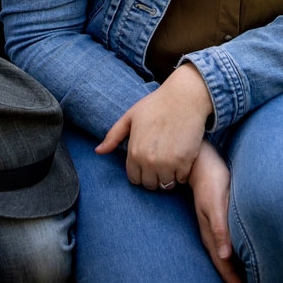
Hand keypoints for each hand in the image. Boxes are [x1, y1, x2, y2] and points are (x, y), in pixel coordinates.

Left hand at [96, 63, 214, 190]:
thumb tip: (98, 151)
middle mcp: (149, 161)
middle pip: (149, 185)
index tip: (148, 163)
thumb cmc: (156, 104)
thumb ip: (113, 136)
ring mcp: (167, 163)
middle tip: (160, 163)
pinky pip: (182, 179)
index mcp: (134, 151)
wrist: (185, 97)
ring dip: (168, 177)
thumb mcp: (130, 116)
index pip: (134, 179)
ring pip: (166, 185)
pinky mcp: (185, 162)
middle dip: (154, 177)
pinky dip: (182, 173)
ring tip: (171, 162)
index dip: (140, 172)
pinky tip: (182, 159)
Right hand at [189, 142, 260, 282]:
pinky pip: (234, 255)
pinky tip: (252, 271)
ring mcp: (218, 235)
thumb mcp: (216, 202)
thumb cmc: (211, 178)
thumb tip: (224, 256)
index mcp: (214, 240)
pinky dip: (244, 269)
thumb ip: (220, 228)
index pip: (230, 277)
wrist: (198, 160)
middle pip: (232, 278)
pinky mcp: (223, 226)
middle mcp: (215, 242)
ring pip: (233, 268)